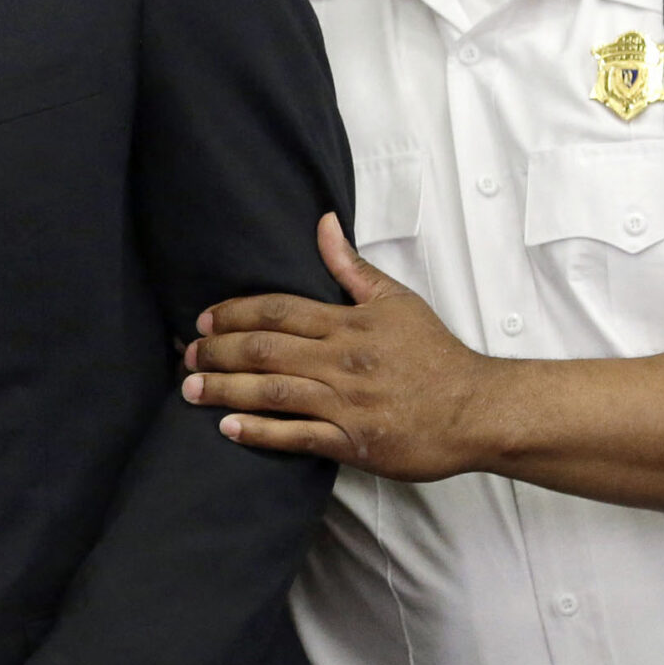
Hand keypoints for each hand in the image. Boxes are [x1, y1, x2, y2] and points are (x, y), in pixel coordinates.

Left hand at [183, 212, 499, 480]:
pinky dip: (259, 433)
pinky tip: (227, 429)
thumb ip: (352, 267)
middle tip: (187, 355)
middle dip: (218, 351)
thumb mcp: (397, 301)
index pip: (278, 311)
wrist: (476, 409)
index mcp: (348, 324)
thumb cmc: (435, 354)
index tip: (204, 319)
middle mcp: (341, 362)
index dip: (234, 313)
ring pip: (272, 392)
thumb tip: (322, 223)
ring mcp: (346, 403)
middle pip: (265, 350)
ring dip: (225, 390)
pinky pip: (296, 436)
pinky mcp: (352, 441)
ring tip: (191, 390)